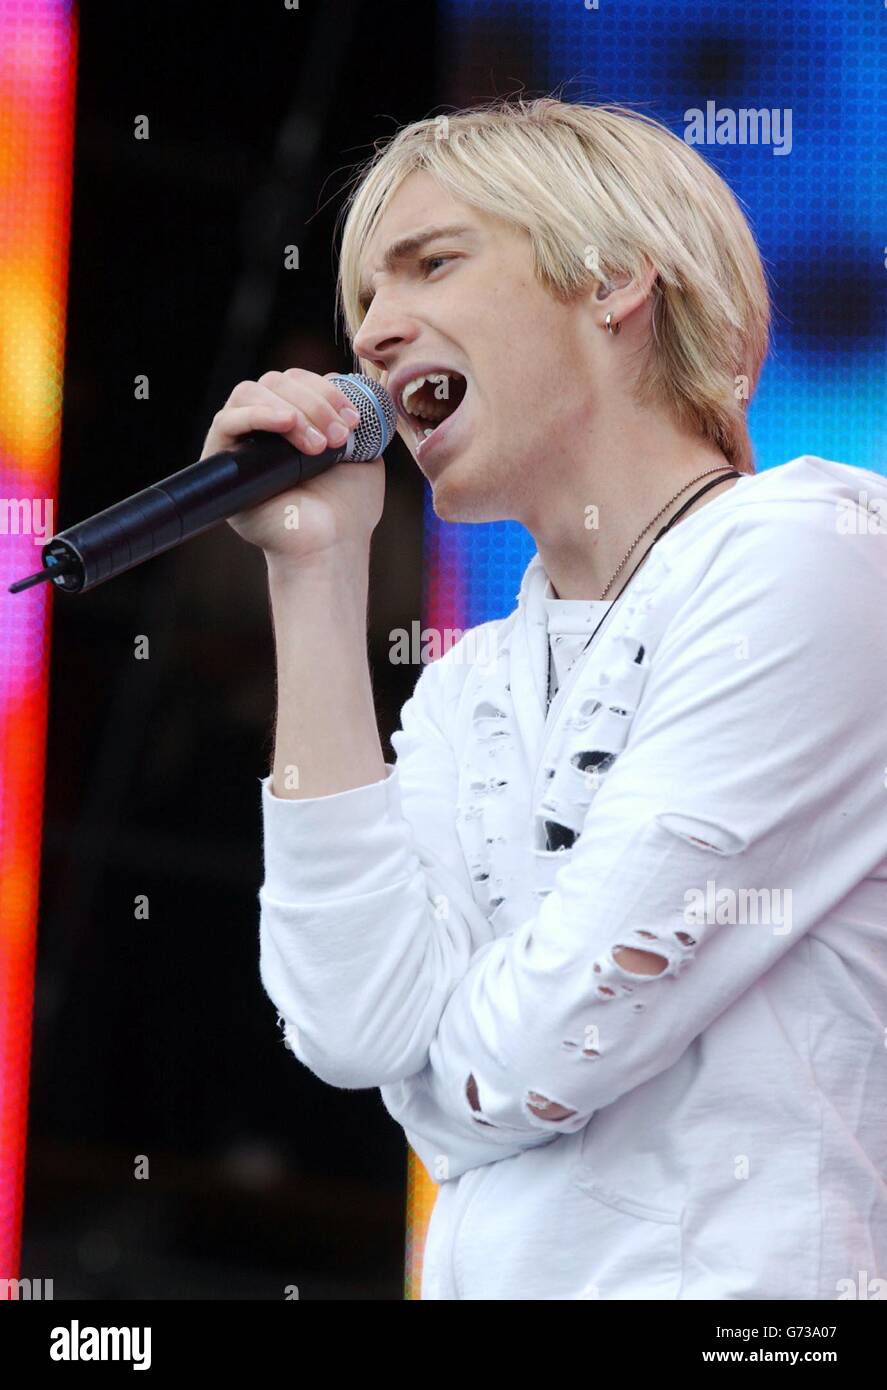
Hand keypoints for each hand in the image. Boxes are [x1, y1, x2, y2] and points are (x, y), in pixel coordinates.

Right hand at [205, 367, 384, 564]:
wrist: (330, 545)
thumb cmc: (347, 510)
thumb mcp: (362, 453)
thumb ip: (351, 418)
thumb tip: (343, 384)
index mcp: (294, 424)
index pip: (298, 381)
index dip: (326, 390)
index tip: (354, 419)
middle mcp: (264, 431)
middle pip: (276, 382)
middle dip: (315, 401)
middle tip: (339, 437)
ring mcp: (241, 443)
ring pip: (251, 392)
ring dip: (293, 409)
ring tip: (319, 445)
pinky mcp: (222, 461)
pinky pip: (226, 421)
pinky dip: (258, 414)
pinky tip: (287, 424)